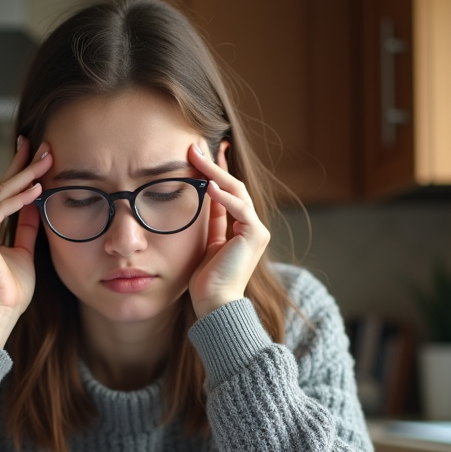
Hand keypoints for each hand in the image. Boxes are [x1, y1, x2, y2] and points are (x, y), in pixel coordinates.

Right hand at [0, 137, 52, 345]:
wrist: (0, 313)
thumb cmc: (13, 290)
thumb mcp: (25, 251)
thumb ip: (27, 226)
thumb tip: (37, 200)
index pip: (4, 196)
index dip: (21, 173)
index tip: (35, 152)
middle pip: (2, 189)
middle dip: (24, 165)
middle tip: (44, 145)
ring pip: (2, 195)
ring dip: (27, 175)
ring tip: (47, 159)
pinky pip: (1, 210)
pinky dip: (20, 198)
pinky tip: (38, 186)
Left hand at [187, 142, 270, 317]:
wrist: (215, 304)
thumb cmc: (206, 280)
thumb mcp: (205, 242)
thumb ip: (209, 221)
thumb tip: (201, 196)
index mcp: (241, 228)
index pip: (229, 191)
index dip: (217, 170)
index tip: (202, 152)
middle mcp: (252, 226)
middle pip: (233, 186)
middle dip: (213, 165)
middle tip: (194, 147)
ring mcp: (256, 230)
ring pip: (237, 192)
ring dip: (216, 173)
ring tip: (196, 157)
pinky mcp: (255, 235)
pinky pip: (240, 209)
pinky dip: (225, 197)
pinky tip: (209, 185)